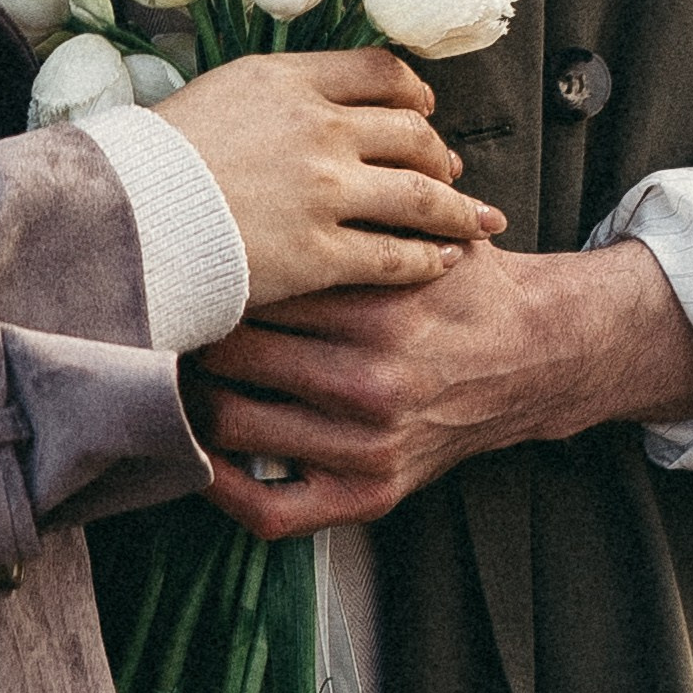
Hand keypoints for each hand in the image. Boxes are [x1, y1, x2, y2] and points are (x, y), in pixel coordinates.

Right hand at [154, 46, 504, 308]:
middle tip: (450, 170)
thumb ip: (274, 95)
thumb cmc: (155, 159)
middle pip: (411, 131)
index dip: (413, 92)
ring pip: (419, 195)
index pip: (380, 72)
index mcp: (289, 80)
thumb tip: (310, 106)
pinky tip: (444, 262)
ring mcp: (325, 192)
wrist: (125, 214)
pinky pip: (396, 254)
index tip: (424, 107)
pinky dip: (429, 257)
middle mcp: (319, 128)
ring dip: (456, 209)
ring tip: (478, 220)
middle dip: (439, 153)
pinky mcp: (321, 253)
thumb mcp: (217, 94)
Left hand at [186, 238, 692, 536]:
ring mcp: (366, 445)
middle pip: (229, 353)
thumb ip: (344, 215)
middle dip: (188, 331)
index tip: (174, 264)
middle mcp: (369, 378)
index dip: (203, 274)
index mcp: (374, 305)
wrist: (535, 354)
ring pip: (231, 424)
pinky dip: (223, 490)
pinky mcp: (369, 494)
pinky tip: (198, 458)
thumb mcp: (413, 232)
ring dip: (191, 397)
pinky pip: (272, 510)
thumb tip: (250, 182)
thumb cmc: (458, 284)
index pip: (251, 289)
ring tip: (167, 370)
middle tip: (157, 314)